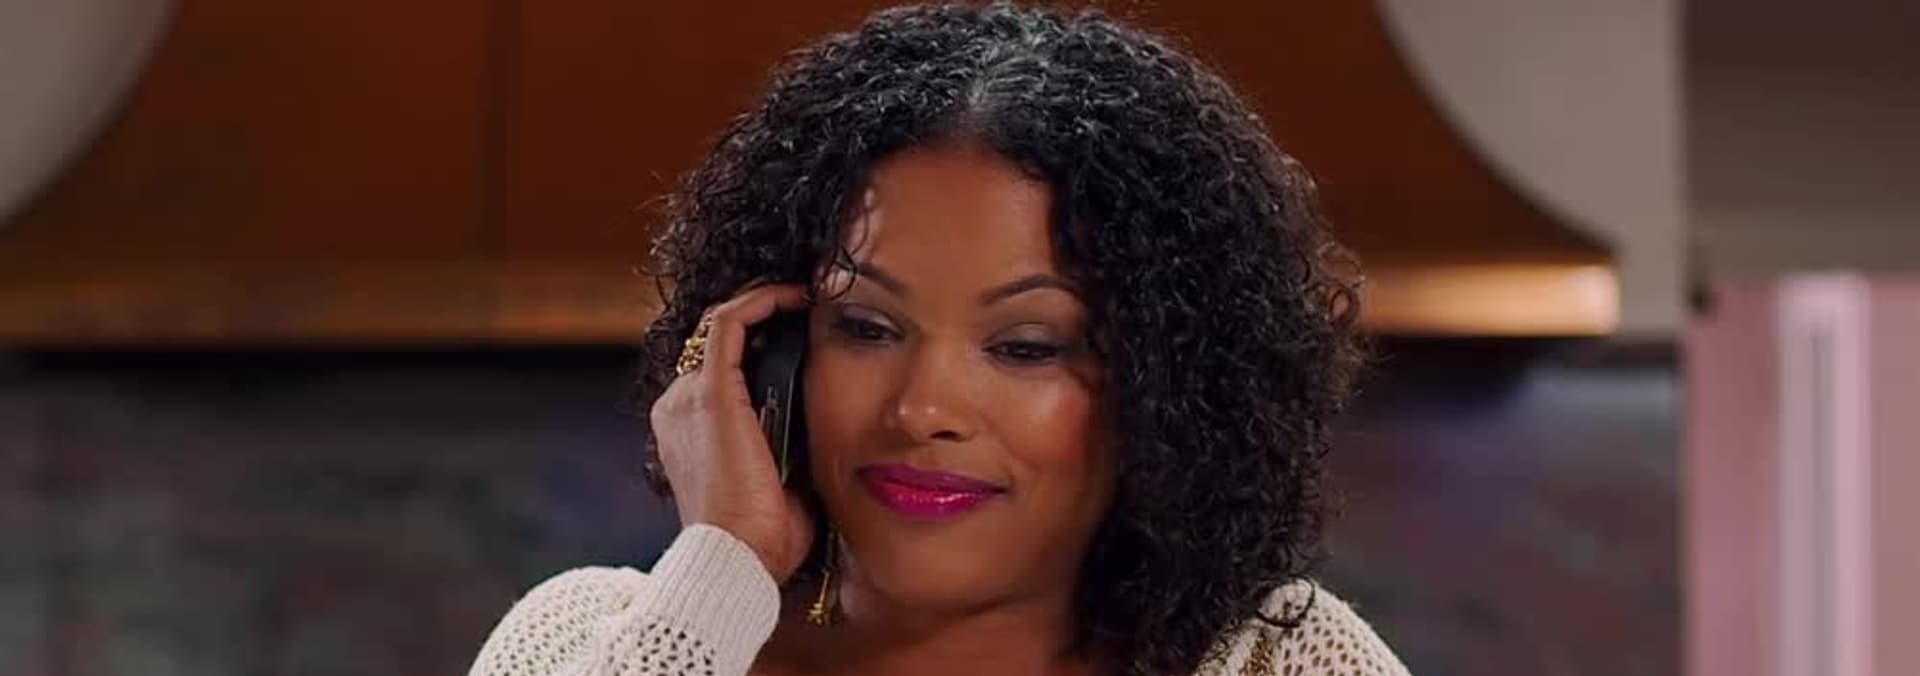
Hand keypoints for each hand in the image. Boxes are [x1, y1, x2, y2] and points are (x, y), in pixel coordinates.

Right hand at [650, 282, 815, 583]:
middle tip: (806, 303)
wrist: (738, 561)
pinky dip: (761, 301)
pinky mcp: (710, 392)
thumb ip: (787, 445)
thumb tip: (826, 421)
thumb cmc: (762, 539)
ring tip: (805, 294)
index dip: (757, 340)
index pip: (718, 368)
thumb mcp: (777, 480)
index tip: (800, 330)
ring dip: (764, 302)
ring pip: (722, 324)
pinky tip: (795, 297)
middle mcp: (679, 405)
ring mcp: (689, 396)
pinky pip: (729, 323)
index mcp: (689, 430)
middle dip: (761, 315)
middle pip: (717, 341)